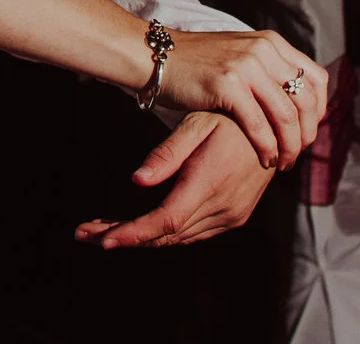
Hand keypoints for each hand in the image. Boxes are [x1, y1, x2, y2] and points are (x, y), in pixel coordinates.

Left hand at [75, 113, 274, 247]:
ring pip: (178, 237)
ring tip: (101, 230)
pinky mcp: (234, 215)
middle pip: (166, 234)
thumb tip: (137, 181)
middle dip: (124, 236)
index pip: (165, 221)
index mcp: (208, 185)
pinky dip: (164, 233)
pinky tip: (139, 226)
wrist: (275, 128)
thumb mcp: (195, 126)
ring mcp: (231, 215)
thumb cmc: (229, 119)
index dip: (133, 233)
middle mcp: (222, 208)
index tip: (102, 240)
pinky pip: (193, 232)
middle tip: (84, 233)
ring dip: (141, 237)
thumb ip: (167, 156)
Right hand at [155, 28, 327, 169]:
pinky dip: (267, 148)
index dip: (319, 111)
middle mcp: (263, 50)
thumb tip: (299, 104)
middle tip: (296, 153)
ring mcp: (245, 66)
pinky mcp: (227, 85)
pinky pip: (259, 126)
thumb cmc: (195, 63)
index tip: (307, 131)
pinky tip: (264, 158)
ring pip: (287, 117)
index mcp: (271, 42)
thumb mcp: (239, 55)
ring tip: (283, 161)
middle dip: (307, 134)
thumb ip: (269, 70)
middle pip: (306, 101)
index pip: (317, 79)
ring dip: (289, 147)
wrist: (154, 55)